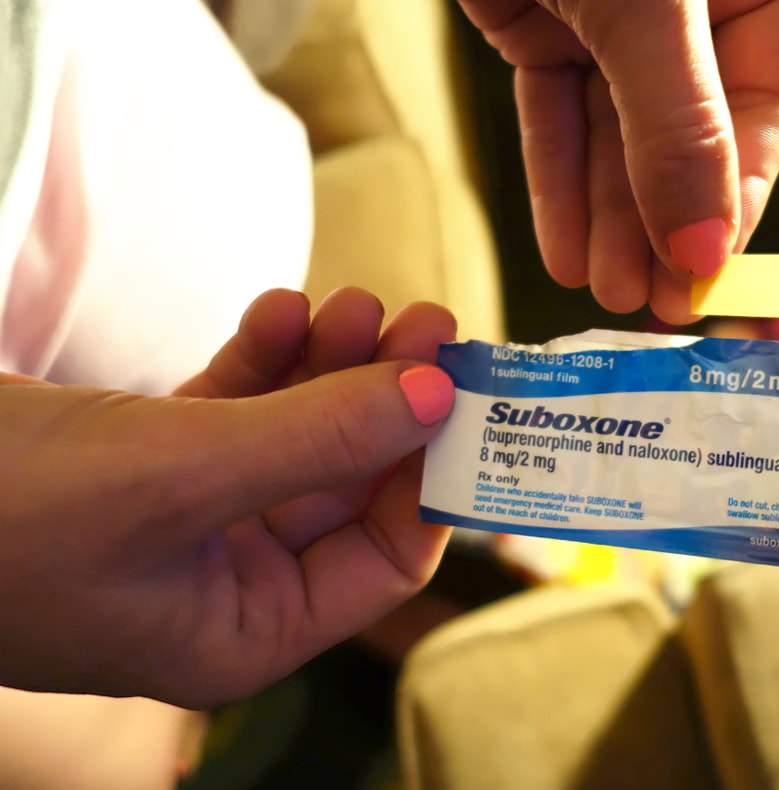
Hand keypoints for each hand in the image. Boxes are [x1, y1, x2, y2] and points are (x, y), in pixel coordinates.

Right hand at [0, 288, 456, 707]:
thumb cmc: (0, 515)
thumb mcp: (177, 475)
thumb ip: (314, 439)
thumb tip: (434, 398)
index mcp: (244, 631)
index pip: (383, 557)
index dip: (430, 473)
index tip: (461, 391)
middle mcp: (227, 583)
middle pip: (347, 486)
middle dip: (385, 402)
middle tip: (425, 321)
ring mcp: (189, 520)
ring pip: (296, 438)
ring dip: (331, 369)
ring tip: (361, 301)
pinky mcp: (148, 462)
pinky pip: (234, 410)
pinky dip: (261, 361)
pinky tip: (281, 309)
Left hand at [459, 0, 778, 322]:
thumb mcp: (648, 7)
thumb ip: (679, 126)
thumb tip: (707, 252)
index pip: (761, 115)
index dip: (732, 201)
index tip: (704, 279)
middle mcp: (691, 11)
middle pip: (687, 138)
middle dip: (662, 223)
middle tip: (646, 306)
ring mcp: (615, 16)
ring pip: (618, 135)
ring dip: (608, 215)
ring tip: (602, 291)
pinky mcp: (545, 20)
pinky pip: (556, 112)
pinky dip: (557, 176)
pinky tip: (562, 247)